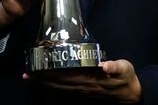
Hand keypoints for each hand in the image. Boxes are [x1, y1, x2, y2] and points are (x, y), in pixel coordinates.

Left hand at [27, 59, 141, 102]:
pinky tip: (46, 81)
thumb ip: (114, 66)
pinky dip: (53, 85)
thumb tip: (105, 64)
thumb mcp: (124, 69)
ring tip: (30, 77)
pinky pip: (64, 88)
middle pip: (58, 83)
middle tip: (26, 73)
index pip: (66, 76)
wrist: (130, 93)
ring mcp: (82, 89)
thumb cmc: (127, 78)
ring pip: (59, 87)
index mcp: (90, 79)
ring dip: (44, 83)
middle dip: (42, 78)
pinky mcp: (83, 89)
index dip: (52, 73)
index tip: (39, 69)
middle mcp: (83, 86)